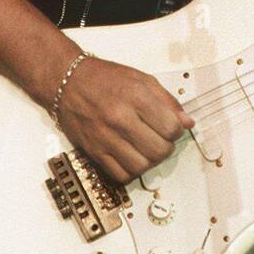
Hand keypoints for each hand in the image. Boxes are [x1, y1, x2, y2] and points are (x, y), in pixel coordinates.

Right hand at [55, 56, 194, 183]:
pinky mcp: (94, 151)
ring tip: (147, 149)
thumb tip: (186, 122)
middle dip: (166, 148)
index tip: (172, 128)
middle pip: (159, 150)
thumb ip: (167, 100)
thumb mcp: (141, 79)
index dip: (177, 131)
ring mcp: (106, 137)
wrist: (67, 81)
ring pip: (141, 166)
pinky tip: (132, 157)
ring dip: (150, 161)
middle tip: (161, 140)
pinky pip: (120, 175)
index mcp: (136, 96)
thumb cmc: (103, 78)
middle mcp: (120, 118)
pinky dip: (131, 171)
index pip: (171, 128)